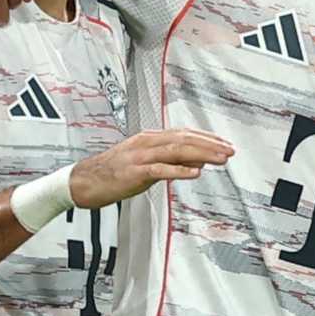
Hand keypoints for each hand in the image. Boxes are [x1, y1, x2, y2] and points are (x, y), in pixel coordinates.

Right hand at [69, 129, 233, 207]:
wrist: (84, 181)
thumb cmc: (113, 173)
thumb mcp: (146, 165)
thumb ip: (170, 162)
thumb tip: (197, 162)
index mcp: (149, 139)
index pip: (183, 134)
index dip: (206, 138)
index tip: (225, 144)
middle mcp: (146, 143)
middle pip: (183, 139)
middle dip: (209, 144)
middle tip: (230, 150)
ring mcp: (139, 157)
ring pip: (175, 151)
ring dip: (201, 154)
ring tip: (220, 159)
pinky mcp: (134, 172)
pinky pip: (160, 170)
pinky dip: (179, 170)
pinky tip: (194, 173)